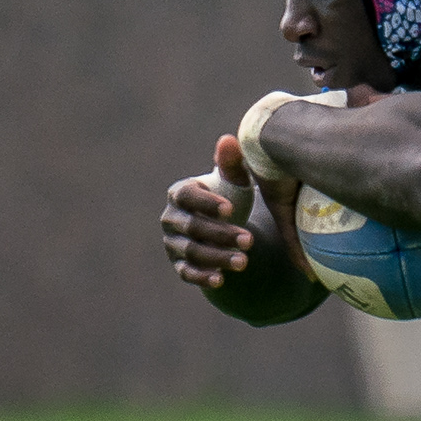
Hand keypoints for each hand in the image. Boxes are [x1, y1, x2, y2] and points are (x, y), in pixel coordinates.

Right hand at [159, 136, 267, 291]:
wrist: (225, 226)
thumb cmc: (229, 195)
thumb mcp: (234, 180)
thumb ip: (231, 162)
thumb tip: (228, 140)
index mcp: (180, 193)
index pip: (187, 196)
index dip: (207, 203)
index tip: (231, 210)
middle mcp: (171, 218)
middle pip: (193, 227)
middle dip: (221, 234)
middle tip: (249, 240)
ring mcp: (173, 243)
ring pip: (192, 252)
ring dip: (217, 257)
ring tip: (244, 261)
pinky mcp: (180, 265)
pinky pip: (187, 273)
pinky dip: (202, 277)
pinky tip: (221, 280)